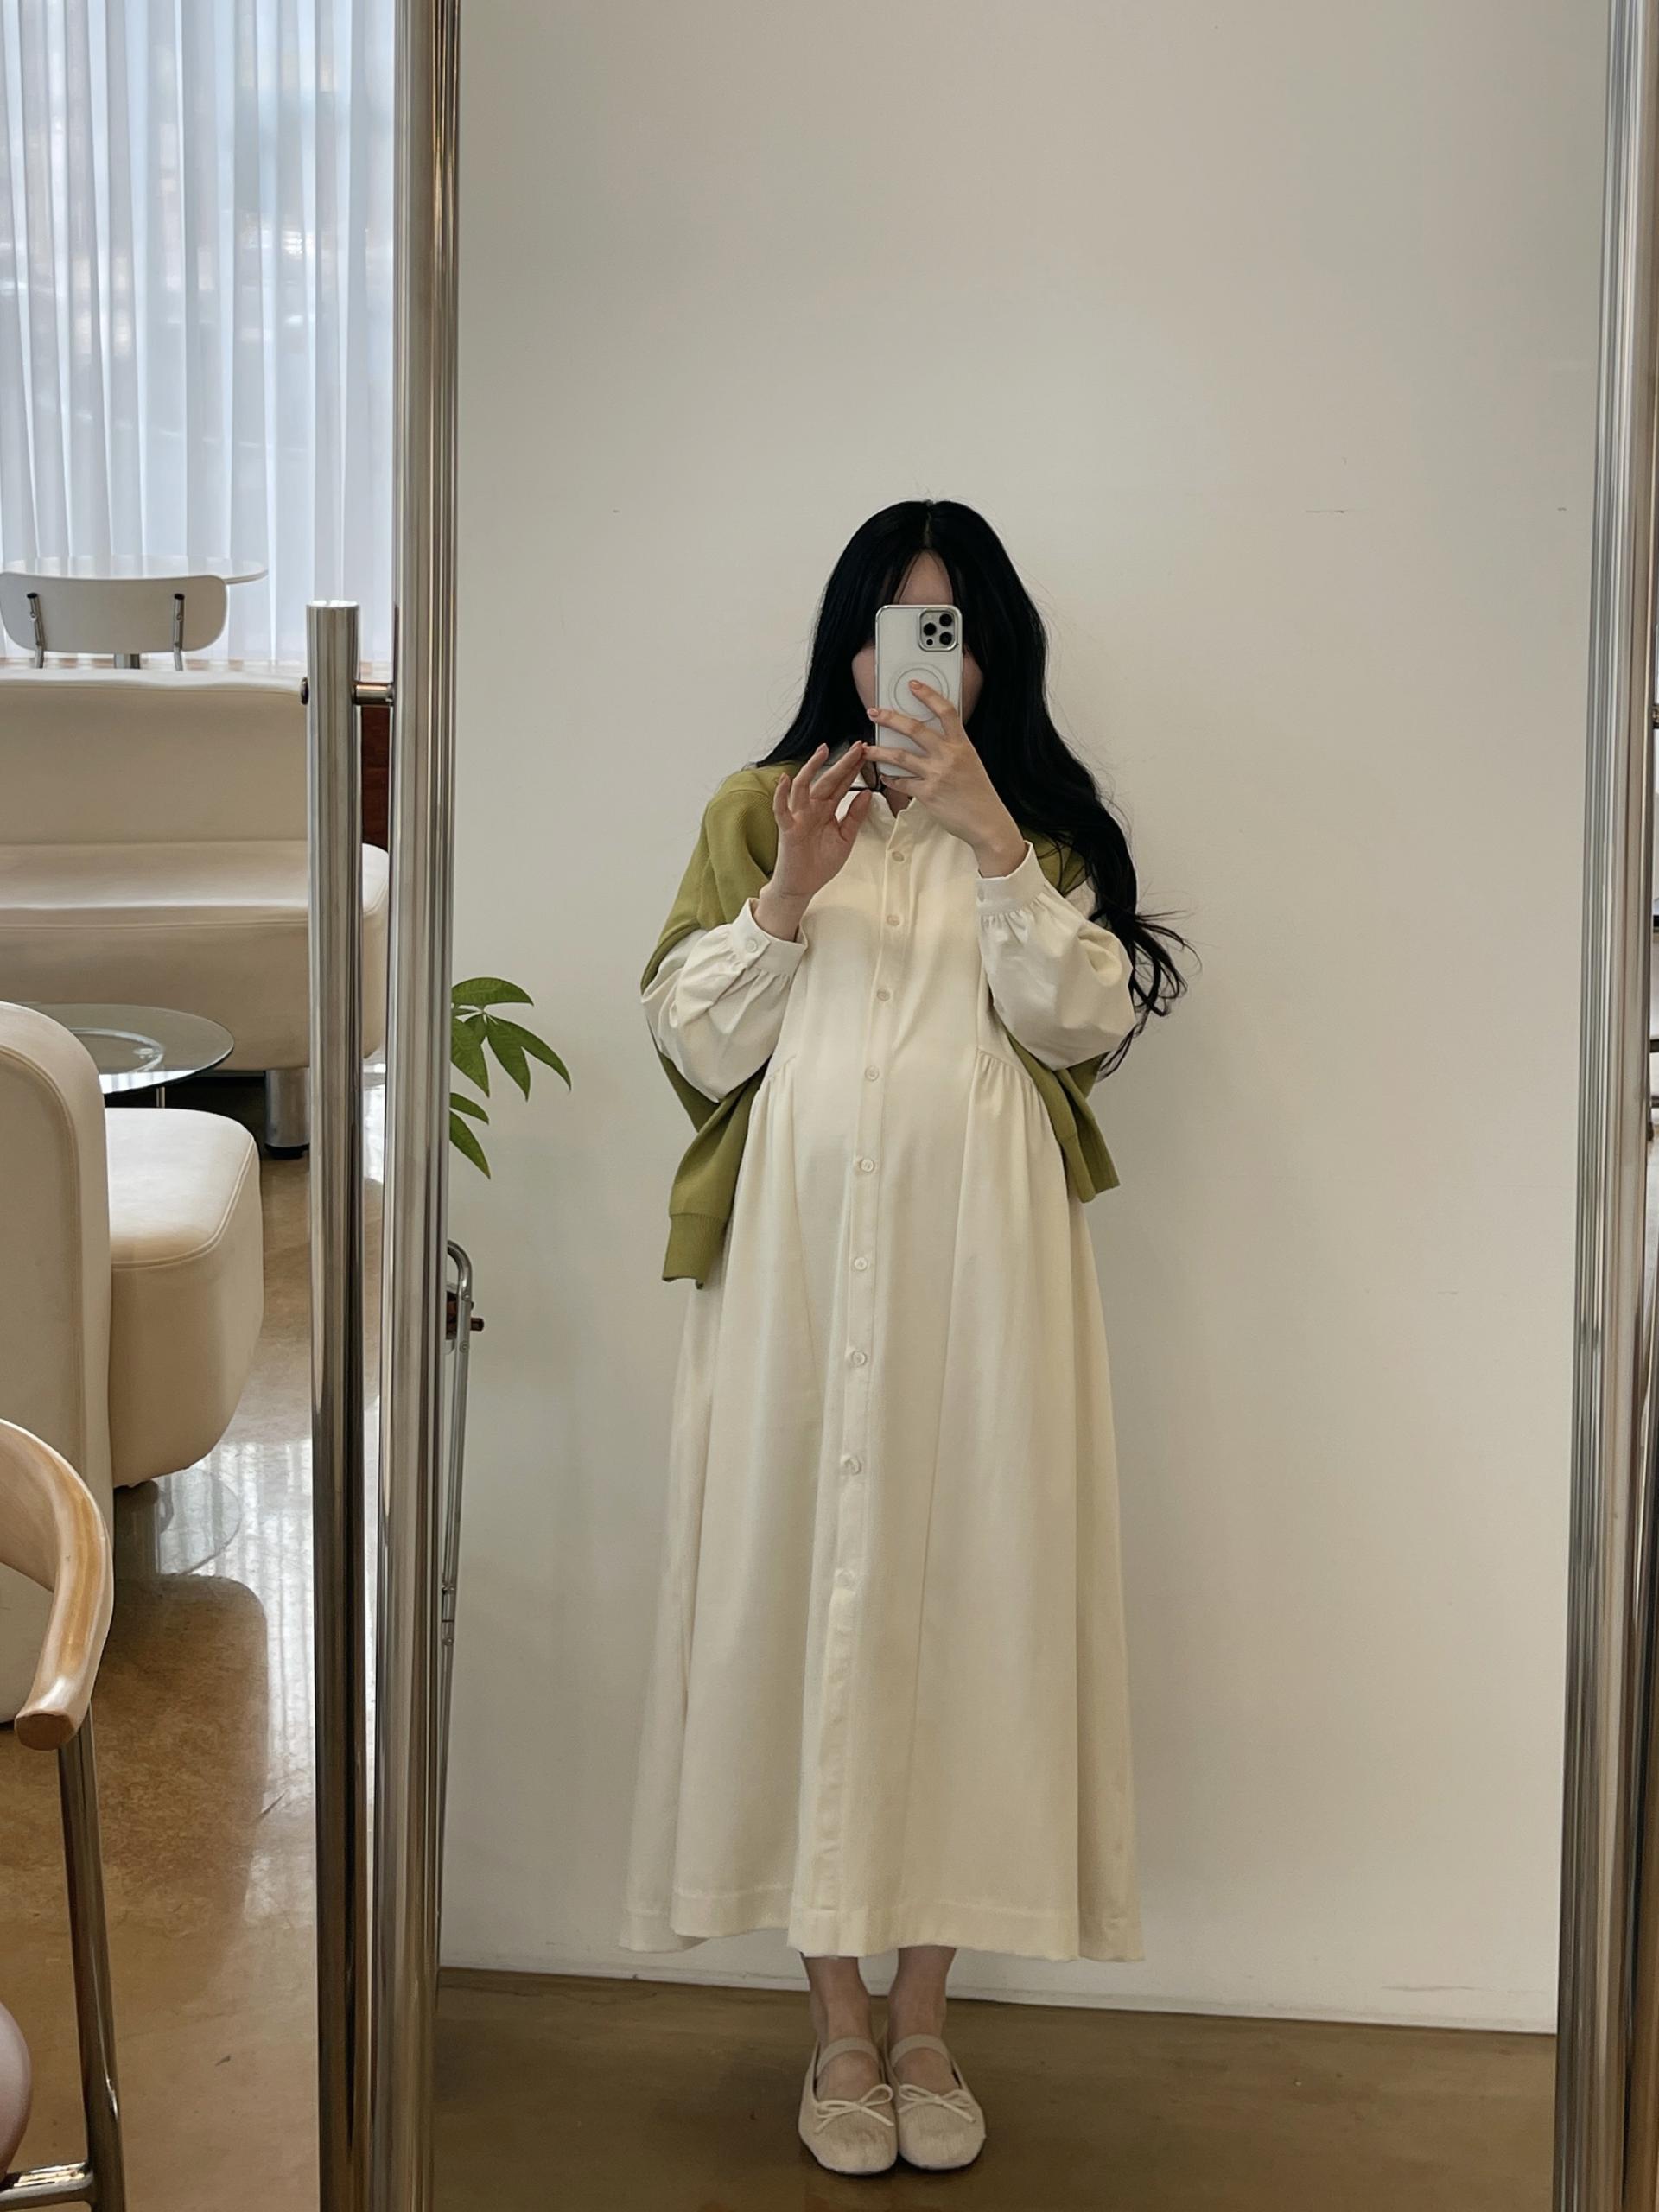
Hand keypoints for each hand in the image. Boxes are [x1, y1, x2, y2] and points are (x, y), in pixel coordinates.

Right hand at [755, 741, 873, 939]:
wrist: (802, 886)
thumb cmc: (819, 863)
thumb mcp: (845, 838)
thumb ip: (855, 816)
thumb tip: (867, 794)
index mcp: (826, 810)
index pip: (842, 784)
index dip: (853, 769)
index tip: (866, 753)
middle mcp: (812, 809)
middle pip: (828, 780)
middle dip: (843, 763)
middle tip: (858, 747)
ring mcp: (798, 816)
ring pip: (804, 786)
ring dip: (812, 767)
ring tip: (823, 750)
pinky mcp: (787, 829)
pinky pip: (781, 809)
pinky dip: (781, 795)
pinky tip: (785, 780)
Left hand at [864, 683, 1025, 875]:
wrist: (987, 822)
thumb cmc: (979, 794)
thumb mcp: (971, 763)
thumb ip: (952, 749)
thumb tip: (932, 739)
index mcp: (962, 745)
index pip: (946, 711)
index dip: (929, 695)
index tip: (914, 685)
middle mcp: (949, 756)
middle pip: (915, 729)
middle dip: (890, 718)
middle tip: (875, 713)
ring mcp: (937, 774)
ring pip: (900, 756)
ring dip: (879, 751)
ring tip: (867, 748)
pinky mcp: (927, 794)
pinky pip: (902, 782)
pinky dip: (890, 779)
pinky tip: (884, 776)